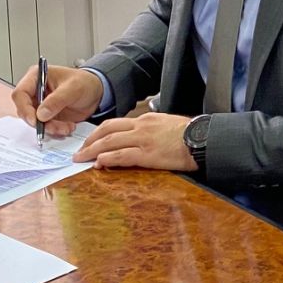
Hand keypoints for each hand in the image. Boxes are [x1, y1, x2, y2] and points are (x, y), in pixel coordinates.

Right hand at [11, 64, 103, 133]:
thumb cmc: (85, 82)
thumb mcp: (73, 88)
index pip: (20, 93)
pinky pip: (45, 127)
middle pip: (25, 110)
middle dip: (39, 122)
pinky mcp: (47, 115)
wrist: (97, 93)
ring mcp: (40, 104)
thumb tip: (41, 114)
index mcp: (36, 77)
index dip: (24, 108)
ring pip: (35, 121)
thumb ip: (57, 100)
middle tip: (54, 128)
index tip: (35, 120)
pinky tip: (68, 127)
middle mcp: (35, 91)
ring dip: (50, 128)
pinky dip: (55, 130)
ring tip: (66, 127)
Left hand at [75, 112, 194, 170]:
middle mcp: (141, 126)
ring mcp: (143, 140)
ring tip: (81, 159)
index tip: (90, 140)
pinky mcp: (147, 154)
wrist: (203, 139)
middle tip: (79, 151)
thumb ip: (151, 130)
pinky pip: (122, 156)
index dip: (99, 132)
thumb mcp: (167, 125)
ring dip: (92, 151)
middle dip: (90, 141)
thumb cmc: (189, 134)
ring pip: (110, 142)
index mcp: (145, 119)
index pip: (115, 124)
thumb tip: (140, 139)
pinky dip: (108, 159)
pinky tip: (99, 163)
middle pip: (107, 130)